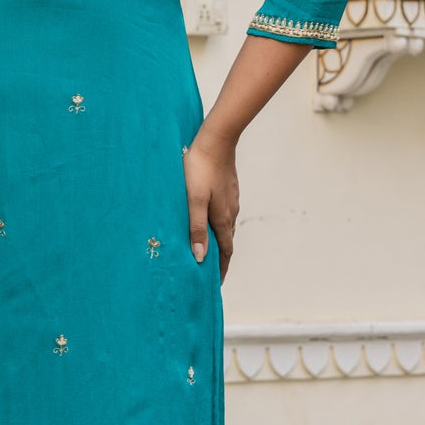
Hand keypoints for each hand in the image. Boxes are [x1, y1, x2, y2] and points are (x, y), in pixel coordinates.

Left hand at [183, 129, 238, 283]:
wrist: (216, 140)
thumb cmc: (200, 169)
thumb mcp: (194, 201)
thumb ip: (196, 228)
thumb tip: (200, 257)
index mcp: (222, 219)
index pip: (225, 252)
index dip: (221, 269)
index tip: (217, 284)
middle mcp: (230, 212)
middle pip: (227, 242)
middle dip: (220, 259)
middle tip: (211, 272)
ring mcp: (231, 200)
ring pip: (225, 227)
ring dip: (219, 241)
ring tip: (209, 250)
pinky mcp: (228, 189)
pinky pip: (224, 214)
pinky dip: (218, 225)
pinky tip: (210, 221)